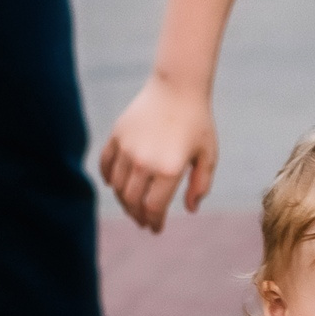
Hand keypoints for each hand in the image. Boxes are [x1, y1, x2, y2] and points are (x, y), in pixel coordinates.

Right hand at [100, 77, 217, 230]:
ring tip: (132, 206)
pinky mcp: (117, 135)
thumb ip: (201, 185)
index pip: (153, 208)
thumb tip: (190, 210)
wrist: (177, 86)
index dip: (153, 222)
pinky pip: (106, 165)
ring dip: (124, 201)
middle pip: (132, 201)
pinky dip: (109, 179)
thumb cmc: (197, 122)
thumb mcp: (208, 155)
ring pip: (118, 187)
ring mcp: (127, 148)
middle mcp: (144, 162)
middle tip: (143, 222)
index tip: (155, 229)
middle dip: (138, 216)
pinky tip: (115, 186)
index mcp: (169, 170)